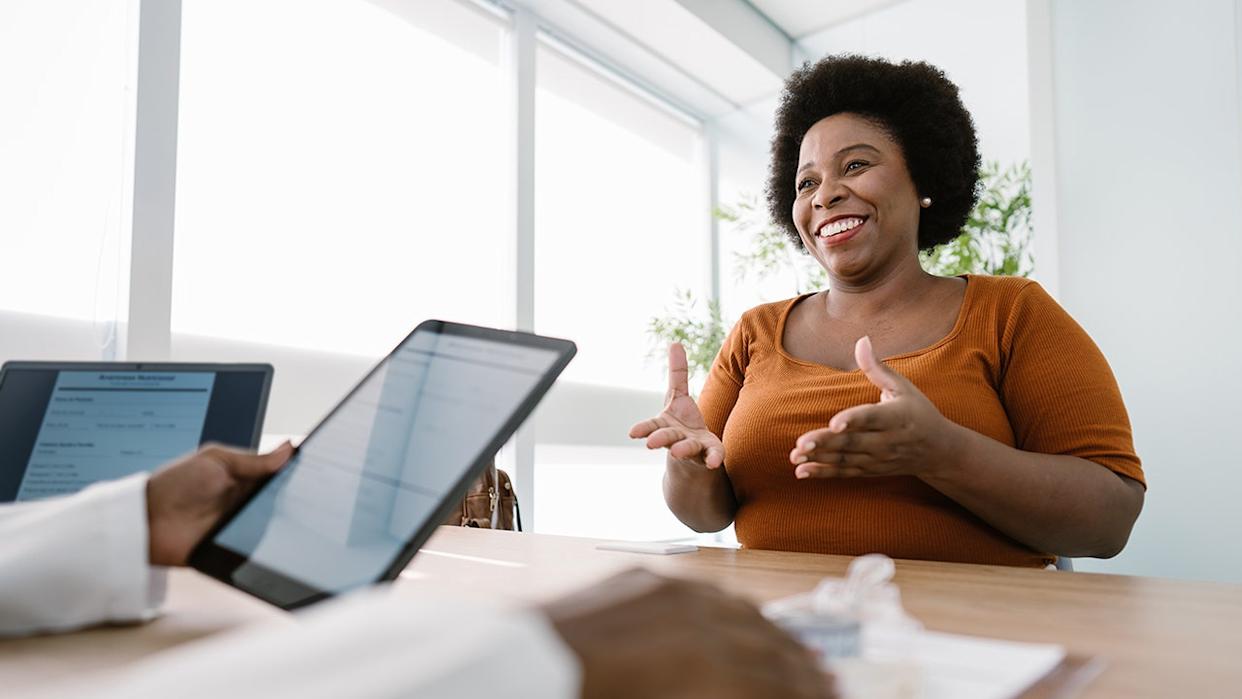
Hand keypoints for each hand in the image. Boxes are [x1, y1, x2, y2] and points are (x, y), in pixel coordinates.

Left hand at [146, 442, 293, 565]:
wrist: (148, 524)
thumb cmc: (174, 485)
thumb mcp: (215, 461)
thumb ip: (253, 459)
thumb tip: (288, 448)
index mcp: (240, 477)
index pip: (275, 473)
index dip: (292, 470)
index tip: (309, 467)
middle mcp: (243, 500)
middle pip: (278, 497)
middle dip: (291, 495)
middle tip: (304, 492)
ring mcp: (240, 523)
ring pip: (273, 521)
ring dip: (280, 518)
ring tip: (293, 513)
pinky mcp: (235, 546)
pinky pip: (259, 545)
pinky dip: (268, 541)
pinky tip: (276, 534)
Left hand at [542, 569, 835, 698]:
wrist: (519, 669)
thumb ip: (727, 696)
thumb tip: (760, 689)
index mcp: (711, 671)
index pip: (779, 683)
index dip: (809, 693)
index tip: (831, 697)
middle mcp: (702, 624)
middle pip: (771, 648)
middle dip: (803, 670)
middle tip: (827, 684)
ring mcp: (673, 594)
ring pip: (742, 613)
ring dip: (774, 638)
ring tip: (796, 658)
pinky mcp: (645, 579)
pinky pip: (703, 594)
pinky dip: (731, 612)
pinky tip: (742, 623)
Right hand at [628, 343, 724, 468]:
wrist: (694, 453)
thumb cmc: (682, 420)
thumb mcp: (678, 395)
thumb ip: (677, 373)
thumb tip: (674, 342)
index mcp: (665, 424)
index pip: (652, 426)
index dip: (643, 429)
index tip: (633, 433)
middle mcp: (676, 438)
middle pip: (667, 438)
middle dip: (659, 439)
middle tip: (651, 443)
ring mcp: (692, 448)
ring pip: (686, 448)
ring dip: (681, 449)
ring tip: (676, 451)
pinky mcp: (709, 454)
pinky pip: (712, 456)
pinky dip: (713, 459)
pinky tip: (714, 463)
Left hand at [789, 335, 960, 478]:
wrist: (939, 452)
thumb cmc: (918, 412)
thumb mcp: (904, 387)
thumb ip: (877, 368)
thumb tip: (861, 340)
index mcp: (895, 417)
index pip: (871, 418)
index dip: (852, 420)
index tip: (834, 423)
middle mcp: (886, 440)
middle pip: (852, 442)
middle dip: (826, 443)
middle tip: (801, 443)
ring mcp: (877, 458)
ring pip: (845, 459)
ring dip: (819, 459)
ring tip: (795, 456)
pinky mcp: (870, 470)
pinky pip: (845, 473)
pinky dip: (823, 473)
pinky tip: (802, 472)